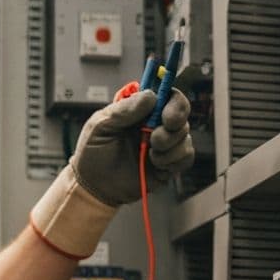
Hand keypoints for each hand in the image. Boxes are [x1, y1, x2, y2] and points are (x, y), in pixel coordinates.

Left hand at [71, 88, 193, 205]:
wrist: (94, 186)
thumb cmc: (93, 153)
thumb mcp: (100, 126)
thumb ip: (122, 110)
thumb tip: (150, 96)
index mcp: (140, 110)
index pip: (165, 93)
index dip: (171, 98)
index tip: (164, 112)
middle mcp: (155, 123)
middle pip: (182, 111)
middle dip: (176, 119)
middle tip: (157, 136)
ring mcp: (163, 143)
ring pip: (184, 135)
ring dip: (169, 145)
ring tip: (149, 154)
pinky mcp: (169, 164)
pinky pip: (186, 157)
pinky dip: (174, 160)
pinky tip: (156, 164)